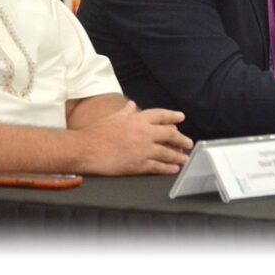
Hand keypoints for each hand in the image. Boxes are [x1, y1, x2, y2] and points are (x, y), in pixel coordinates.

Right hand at [76, 101, 191, 174]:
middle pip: (169, 134)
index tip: (181, 118)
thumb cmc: (96, 133)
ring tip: (185, 158)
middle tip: (188, 142)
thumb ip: (126, 112)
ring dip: (178, 156)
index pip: (160, 115)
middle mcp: (143, 132)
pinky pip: (158, 166)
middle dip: (181, 139)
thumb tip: (133, 105)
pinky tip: (174, 169)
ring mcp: (142, 149)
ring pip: (167, 152)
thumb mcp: (112, 118)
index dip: (173, 116)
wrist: (85, 149)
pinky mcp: (138, 164)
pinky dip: (168, 168)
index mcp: (137, 119)